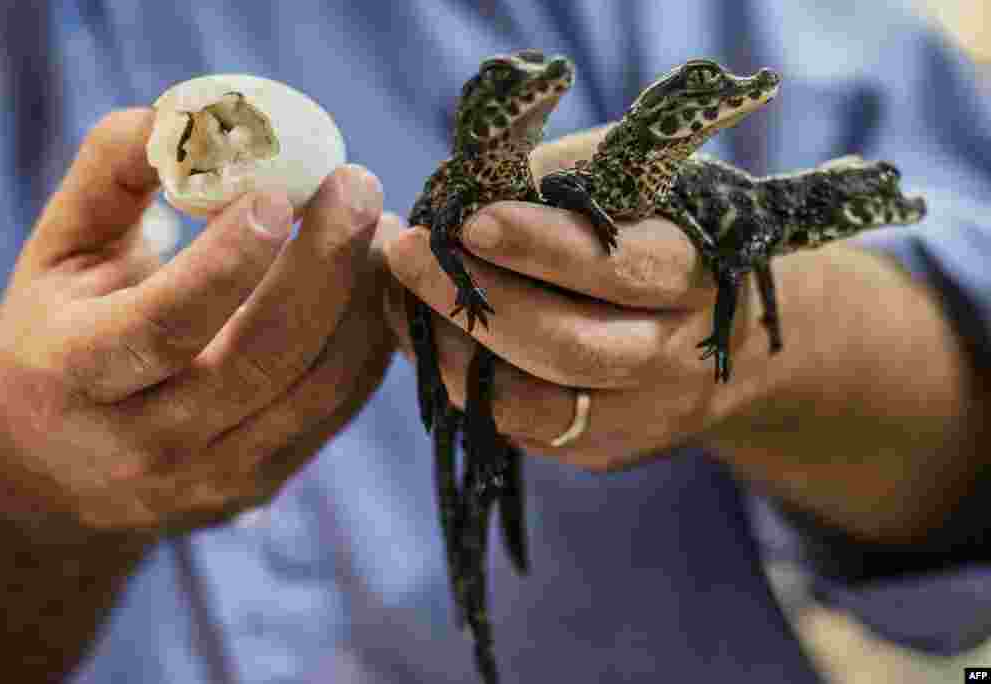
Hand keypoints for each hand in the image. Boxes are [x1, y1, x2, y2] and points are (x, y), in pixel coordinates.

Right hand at [0, 108, 393, 537]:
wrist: (52, 477)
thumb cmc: (56, 338)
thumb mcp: (57, 255)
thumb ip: (111, 176)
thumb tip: (185, 113)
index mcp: (76, 374)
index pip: (165, 325)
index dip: (229, 261)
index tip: (281, 192)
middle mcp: (145, 441)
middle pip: (260, 358)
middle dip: (325, 267)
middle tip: (360, 187)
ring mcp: (211, 476)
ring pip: (316, 389)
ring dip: (364, 302)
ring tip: (381, 230)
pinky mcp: (260, 483)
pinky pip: (336, 411)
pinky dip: (369, 343)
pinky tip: (376, 285)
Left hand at [383, 126, 981, 543]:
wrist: (743, 342)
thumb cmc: (670, 237)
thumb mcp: (641, 189)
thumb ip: (564, 184)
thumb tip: (459, 194)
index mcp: (700, 279)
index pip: (622, 269)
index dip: (542, 246)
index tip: (469, 219)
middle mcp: (677, 360)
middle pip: (571, 348)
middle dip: (479, 302)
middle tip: (407, 253)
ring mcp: (642, 419)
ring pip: (534, 406)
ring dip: (455, 352)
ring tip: (402, 296)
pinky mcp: (604, 451)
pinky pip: (521, 428)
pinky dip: (466, 383)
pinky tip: (430, 336)